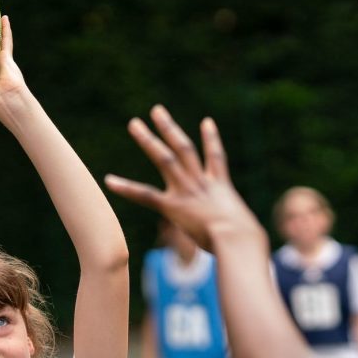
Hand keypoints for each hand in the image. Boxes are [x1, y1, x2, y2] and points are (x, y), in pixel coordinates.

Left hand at [105, 105, 264, 250]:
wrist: (238, 240)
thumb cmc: (246, 243)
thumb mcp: (245, 234)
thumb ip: (241, 234)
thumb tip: (249, 247)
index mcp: (222, 187)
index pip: (216, 157)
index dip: (211, 138)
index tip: (206, 122)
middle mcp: (202, 183)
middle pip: (184, 148)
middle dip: (169, 129)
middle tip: (156, 111)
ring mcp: (187, 191)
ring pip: (165, 159)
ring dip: (148, 140)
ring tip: (134, 124)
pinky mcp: (173, 206)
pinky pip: (146, 195)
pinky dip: (127, 188)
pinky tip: (109, 181)